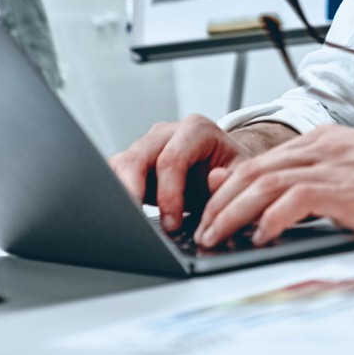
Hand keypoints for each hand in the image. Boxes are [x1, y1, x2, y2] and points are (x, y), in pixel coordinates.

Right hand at [108, 116, 283, 232]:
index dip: (169, 194)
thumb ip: (230, 181)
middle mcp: (166, 132)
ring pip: (120, 164)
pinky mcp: (133, 161)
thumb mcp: (241, 177)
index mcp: (196, 129)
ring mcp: (146, 145)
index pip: (172, 158)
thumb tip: (216, 180)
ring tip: (122, 221)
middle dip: (132, 193)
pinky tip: (116, 214)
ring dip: (117, 193)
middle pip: (137, 157)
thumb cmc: (231, 173)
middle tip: (135, 224)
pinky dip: (112, 194)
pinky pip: (114, 173)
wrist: (224, 168)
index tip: (172, 224)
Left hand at [196, 127, 353, 247]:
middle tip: (200, 231)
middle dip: (218, 202)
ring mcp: (334, 166)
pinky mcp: (348, 190)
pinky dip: (269, 219)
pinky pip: (294, 201)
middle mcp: (323, 148)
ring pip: (263, 184)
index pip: (261, 161)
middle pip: (252, 170)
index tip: (209, 212)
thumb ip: (317, 183)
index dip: (227, 188)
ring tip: (214, 237)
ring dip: (231, 213)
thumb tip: (273, 203)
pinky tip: (258, 237)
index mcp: (324, 142)